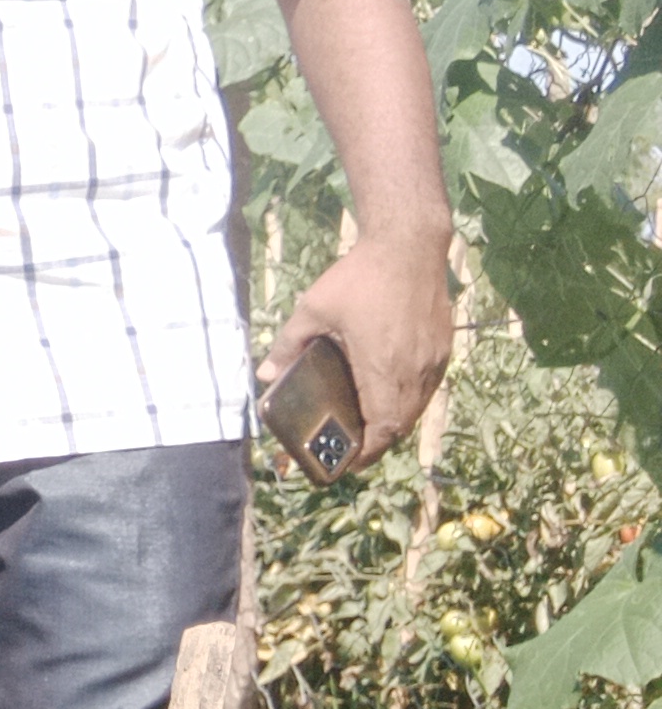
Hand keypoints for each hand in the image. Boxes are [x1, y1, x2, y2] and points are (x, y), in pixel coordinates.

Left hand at [266, 232, 451, 457]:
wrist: (409, 245)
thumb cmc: (359, 277)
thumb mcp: (313, 308)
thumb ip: (289, 344)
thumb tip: (266, 373)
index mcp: (382, 368)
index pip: (382, 428)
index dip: (367, 452)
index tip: (347, 463)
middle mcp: (414, 370)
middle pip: (400, 425)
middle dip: (377, 444)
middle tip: (352, 451)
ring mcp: (433, 360)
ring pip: (417, 408)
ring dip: (394, 423)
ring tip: (367, 428)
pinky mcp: (442, 348)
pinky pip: (427, 388)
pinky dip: (408, 402)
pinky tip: (387, 396)